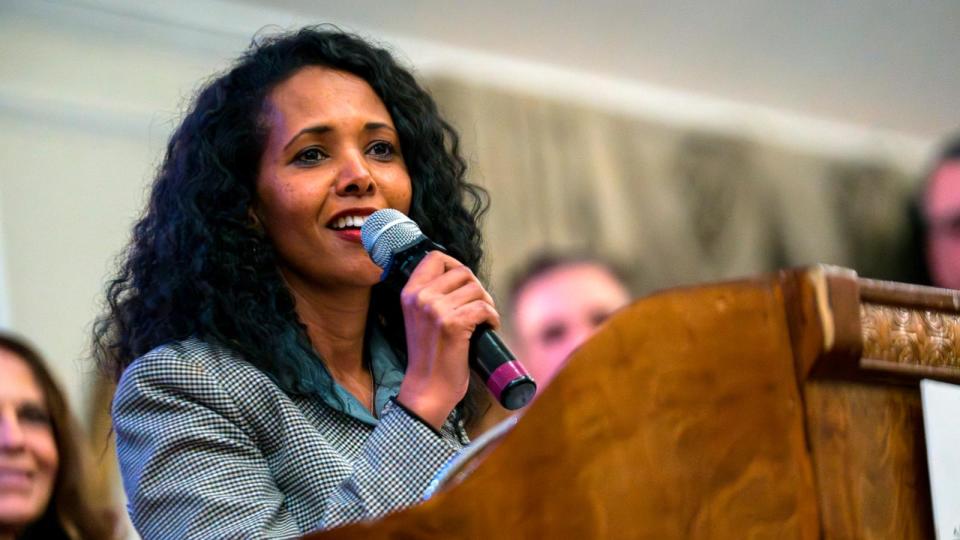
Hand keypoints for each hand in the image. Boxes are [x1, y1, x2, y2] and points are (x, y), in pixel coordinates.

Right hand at [396, 251, 499, 429]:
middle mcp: (421, 298)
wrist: (427, 388)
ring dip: (487, 304)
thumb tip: (462, 277)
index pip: (435, 257)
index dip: (455, 265)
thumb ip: (432, 296)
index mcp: (410, 293)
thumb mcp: (420, 318)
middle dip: (477, 288)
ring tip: (483, 320)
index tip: (464, 284)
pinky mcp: (453, 324)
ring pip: (476, 289)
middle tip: (479, 307)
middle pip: (462, 272)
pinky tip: (489, 327)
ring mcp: (436, 310)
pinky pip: (484, 307)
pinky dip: (493, 317)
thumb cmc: (430, 356)